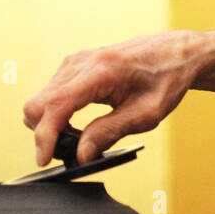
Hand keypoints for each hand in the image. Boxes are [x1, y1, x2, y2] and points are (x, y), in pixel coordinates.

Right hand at [23, 31, 210, 165]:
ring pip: (41, 101)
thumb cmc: (167, 79)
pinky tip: (81, 125)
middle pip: (37, 104)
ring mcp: (75, 62)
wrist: (177, 54)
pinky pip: (52, 95)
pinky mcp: (74, 66)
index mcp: (101, 71)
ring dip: (53, 125)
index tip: (45, 159)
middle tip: (73, 150)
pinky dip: (58, 115)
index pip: (55, 106)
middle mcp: (81, 62)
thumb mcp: (147, 114)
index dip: (45, 136)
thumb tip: (81, 155)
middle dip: (46, 133)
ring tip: (85, 137)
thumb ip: (110, 132)